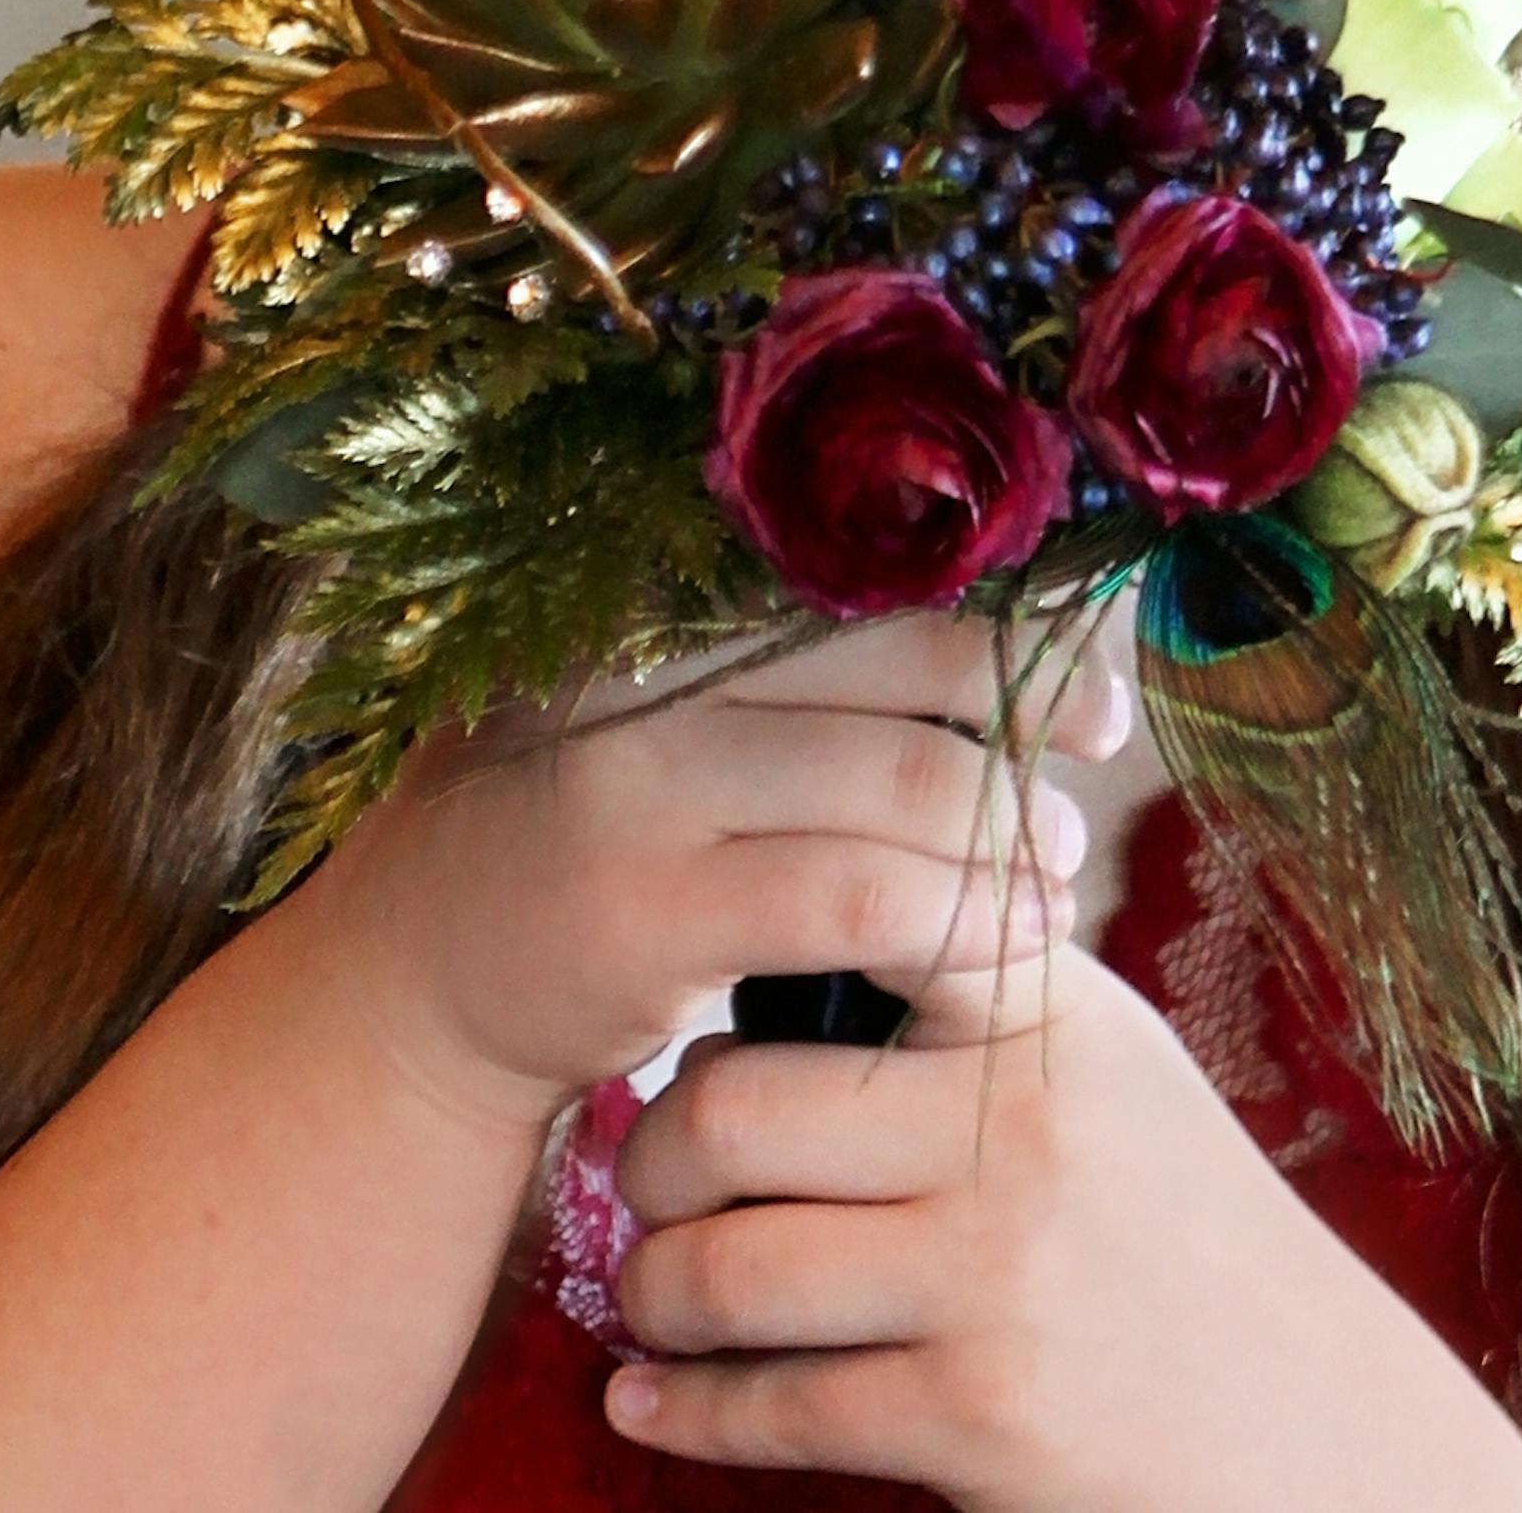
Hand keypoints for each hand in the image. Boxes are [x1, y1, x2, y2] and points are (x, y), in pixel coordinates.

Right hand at [295, 607, 1122, 1129]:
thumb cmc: (592, 814)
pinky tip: (1011, 939)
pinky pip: (858, 901)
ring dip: (1010, 824)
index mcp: (663, 584)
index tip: (1087, 638)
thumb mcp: (664, 697)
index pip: (868, 557)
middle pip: (903, 645)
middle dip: (1029, 698)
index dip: (1001, 589)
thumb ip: (790, 653)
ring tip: (1054, 859)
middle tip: (1097, 739)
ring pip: (900, 783)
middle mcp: (649, 660)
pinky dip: (961, 917)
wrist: (424, 964)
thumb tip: (1005, 604)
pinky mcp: (649, 912)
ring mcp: (641, 785)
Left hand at [605, 946, 1521, 1512]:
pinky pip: (774, 1407)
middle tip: (645, 1178)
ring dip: (652, 1291)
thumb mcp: (1110, 1069)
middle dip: (652, 1156)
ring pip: (729, 1269)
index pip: (867, 913)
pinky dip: (686, 1410)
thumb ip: (976, 993)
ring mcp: (1001, 1274)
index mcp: (1050, 1015)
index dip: (749, 924)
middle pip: (736, 1108)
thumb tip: (777, 938)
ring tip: (650, 1293)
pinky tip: (652, 1399)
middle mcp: (1024, 1126)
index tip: (686, 974)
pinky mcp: (981, 1414)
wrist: (1320, 1430)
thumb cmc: (1179, 1232)